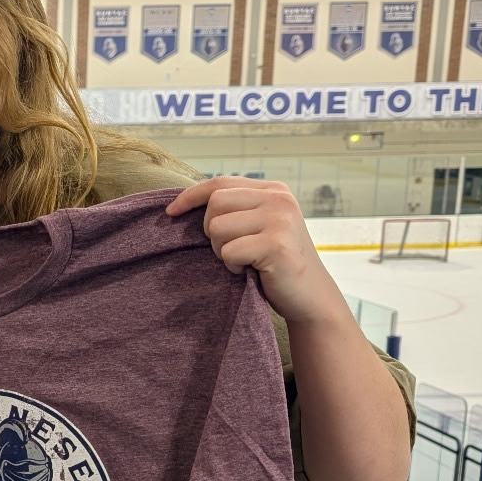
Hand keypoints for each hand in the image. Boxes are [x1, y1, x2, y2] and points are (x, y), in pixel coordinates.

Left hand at [165, 176, 342, 326]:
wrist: (310, 297)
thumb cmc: (275, 264)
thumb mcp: (259, 226)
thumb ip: (237, 210)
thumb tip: (184, 203)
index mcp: (274, 190)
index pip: (221, 182)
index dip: (191, 196)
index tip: (171, 212)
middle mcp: (279, 199)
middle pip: (215, 203)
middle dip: (211, 231)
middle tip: (230, 249)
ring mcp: (280, 219)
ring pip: (218, 227)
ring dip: (221, 250)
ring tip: (244, 260)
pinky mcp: (276, 244)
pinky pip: (229, 251)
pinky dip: (233, 266)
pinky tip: (251, 271)